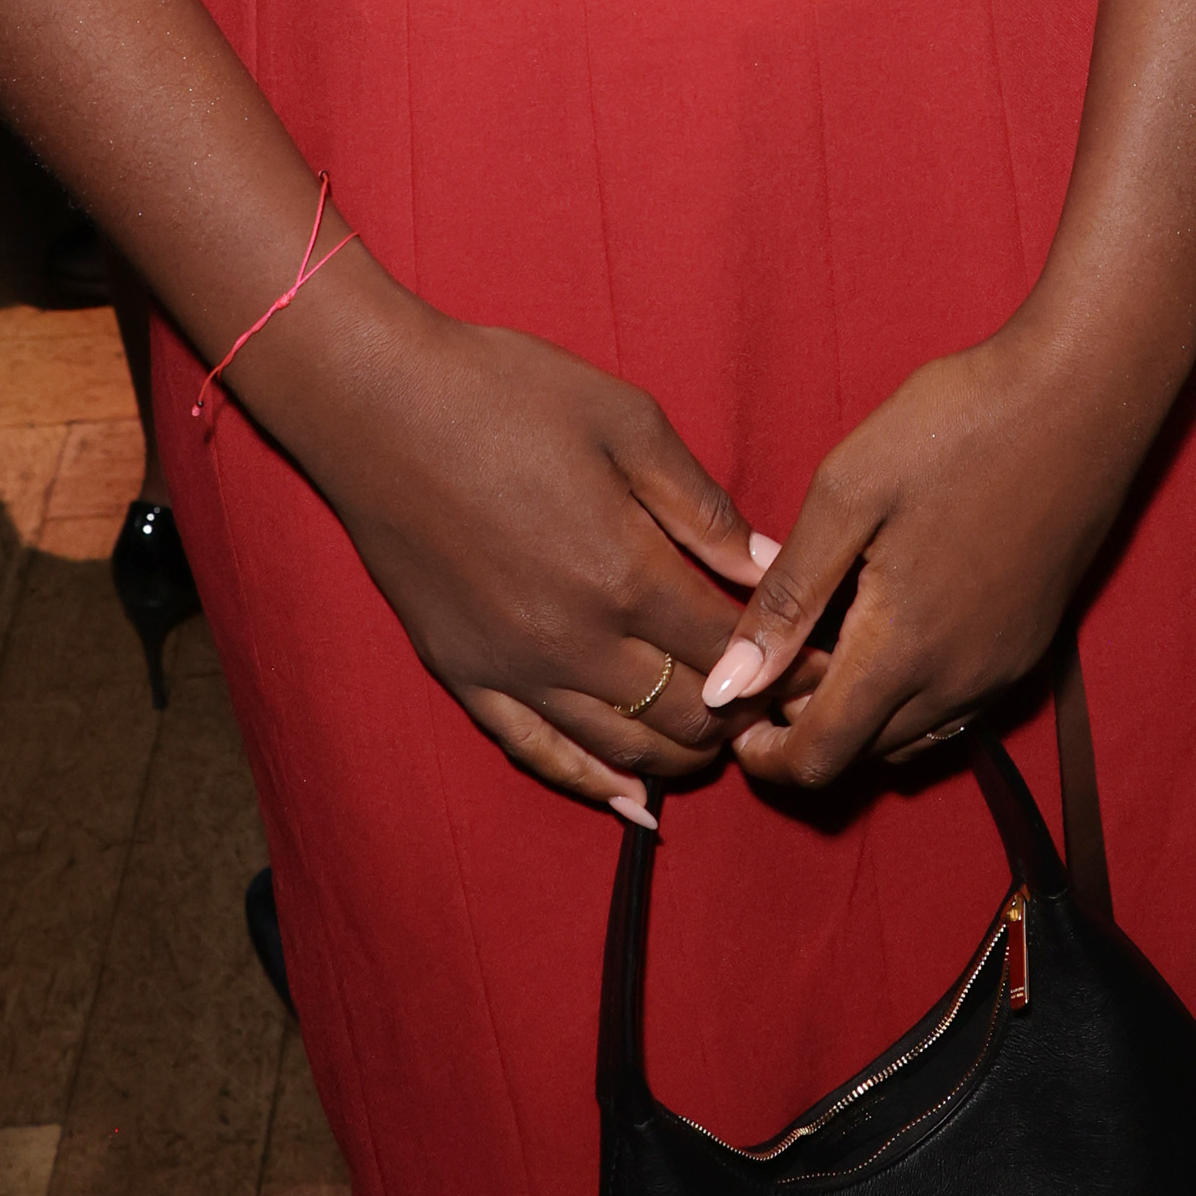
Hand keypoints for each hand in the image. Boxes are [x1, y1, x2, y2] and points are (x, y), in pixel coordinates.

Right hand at [289, 287, 798, 815]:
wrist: (376, 403)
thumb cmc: (506, 392)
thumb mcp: (626, 421)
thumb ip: (702, 507)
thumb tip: (773, 566)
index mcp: (626, 572)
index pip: (732, 649)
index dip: (786, 661)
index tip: (819, 660)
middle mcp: (575, 640)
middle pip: (687, 715)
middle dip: (743, 714)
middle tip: (774, 699)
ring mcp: (515, 668)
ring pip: (622, 751)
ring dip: (682, 755)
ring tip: (719, 737)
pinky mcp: (464, 675)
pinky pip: (538, 754)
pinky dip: (593, 784)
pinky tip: (632, 802)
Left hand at [700, 319, 1161, 792]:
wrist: (1084, 392)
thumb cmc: (957, 425)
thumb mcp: (848, 492)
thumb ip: (787, 598)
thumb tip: (726, 685)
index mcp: (903, 649)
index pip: (819, 757)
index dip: (765, 756)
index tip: (729, 712)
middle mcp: (959, 680)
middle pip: (862, 755)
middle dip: (804, 731)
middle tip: (770, 664)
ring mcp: (1003, 666)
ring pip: (912, 738)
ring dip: (859, 717)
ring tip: (822, 647)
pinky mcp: (1032, 644)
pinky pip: (957, 709)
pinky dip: (909, 699)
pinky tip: (891, 632)